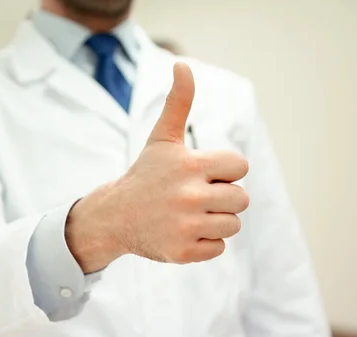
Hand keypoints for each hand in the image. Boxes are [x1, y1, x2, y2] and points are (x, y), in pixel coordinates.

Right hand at [66, 62, 249, 272]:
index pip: (240, 167)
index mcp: (191, 165)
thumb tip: (181, 64)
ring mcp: (186, 227)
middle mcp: (189, 196)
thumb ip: (178, 103)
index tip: (200, 174)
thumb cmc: (146, 174)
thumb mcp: (162, 139)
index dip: (223, 171)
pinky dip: (204, 243)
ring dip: (215, 221)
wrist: (115, 216)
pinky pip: (218, 248)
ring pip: (232, 225)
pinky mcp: (183, 253)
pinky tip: (182, 232)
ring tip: (188, 215)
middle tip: (192, 197)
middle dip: (222, 198)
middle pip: (241, 199)